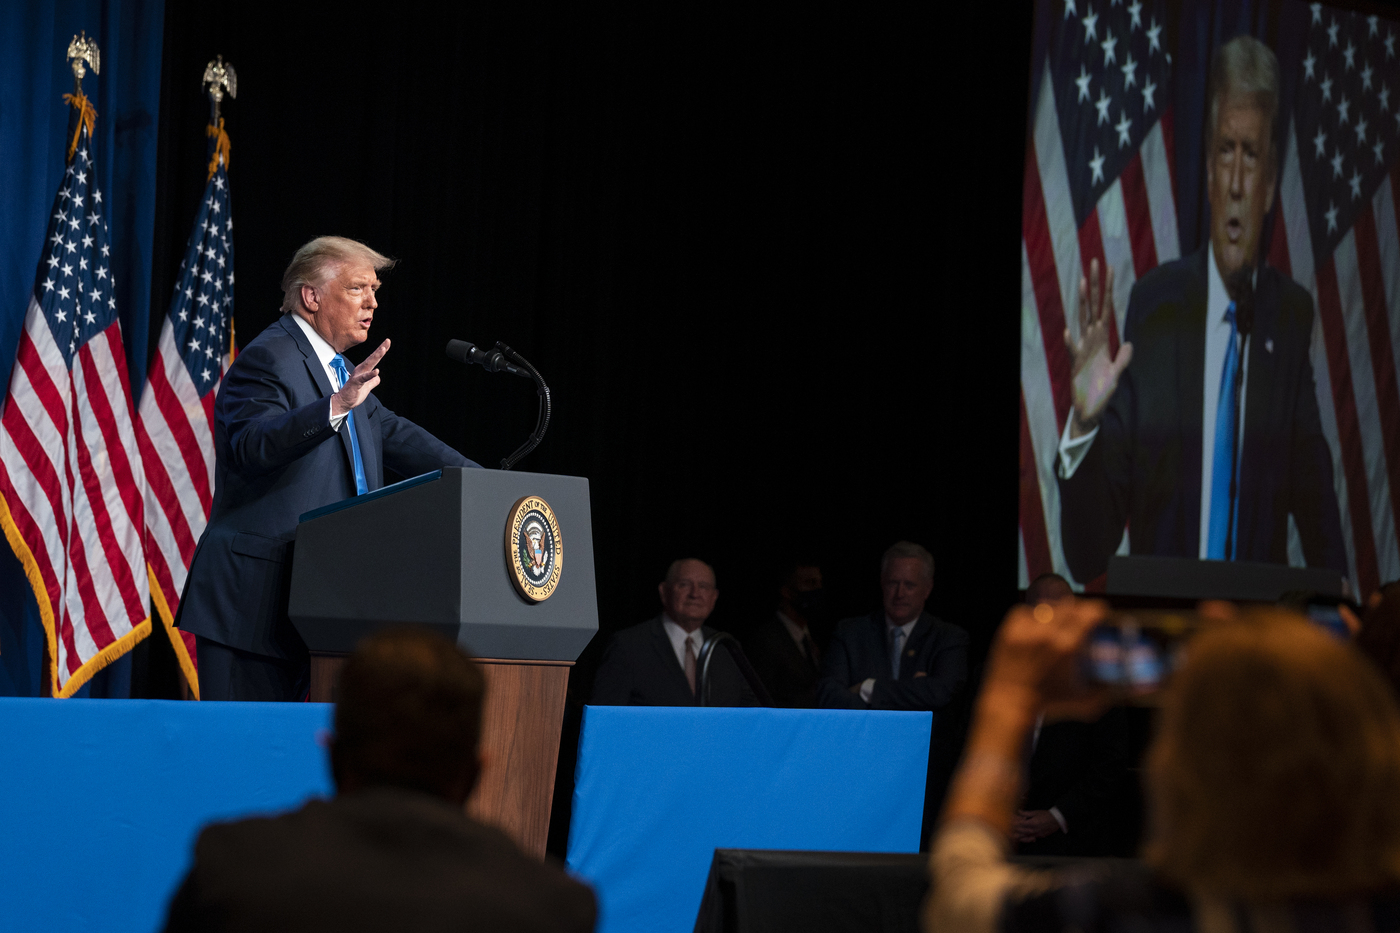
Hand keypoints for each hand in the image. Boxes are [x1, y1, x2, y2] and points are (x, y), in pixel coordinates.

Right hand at [331, 339, 389, 417]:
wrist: (344, 401)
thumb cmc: (354, 394)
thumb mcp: (367, 387)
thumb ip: (373, 381)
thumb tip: (377, 378)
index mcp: (364, 370)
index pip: (374, 359)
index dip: (381, 351)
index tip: (387, 342)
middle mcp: (361, 370)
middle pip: (373, 358)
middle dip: (380, 349)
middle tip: (387, 341)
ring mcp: (358, 376)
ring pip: (369, 365)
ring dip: (376, 357)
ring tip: (383, 350)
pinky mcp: (356, 383)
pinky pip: (364, 378)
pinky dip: (370, 375)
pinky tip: (376, 371)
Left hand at [981, 597, 1108, 720]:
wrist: (1010, 704)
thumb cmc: (1047, 704)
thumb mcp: (1084, 701)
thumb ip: (1108, 691)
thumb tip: (1131, 688)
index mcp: (1068, 646)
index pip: (1090, 612)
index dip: (1098, 611)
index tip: (1100, 614)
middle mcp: (1047, 634)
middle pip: (1070, 605)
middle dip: (1079, 610)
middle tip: (1080, 619)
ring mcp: (1026, 630)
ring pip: (1048, 606)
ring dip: (1056, 613)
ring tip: (1058, 626)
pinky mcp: (1010, 630)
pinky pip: (1026, 611)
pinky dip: (1034, 617)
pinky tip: (1037, 629)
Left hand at [1012, 810, 1061, 842]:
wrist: (1057, 820)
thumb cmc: (1046, 815)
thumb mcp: (1035, 812)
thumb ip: (1026, 813)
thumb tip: (1019, 812)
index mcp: (1031, 823)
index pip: (1020, 824)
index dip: (1014, 822)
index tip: (1009, 821)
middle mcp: (1033, 830)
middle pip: (1021, 831)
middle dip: (1014, 830)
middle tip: (1008, 829)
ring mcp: (1036, 834)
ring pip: (1025, 837)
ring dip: (1018, 836)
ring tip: (1012, 836)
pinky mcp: (1040, 836)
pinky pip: (1031, 838)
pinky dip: (1026, 839)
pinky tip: (1022, 838)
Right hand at [1064, 259, 1132, 437]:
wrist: (1089, 411)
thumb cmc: (1101, 392)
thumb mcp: (1116, 374)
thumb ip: (1122, 359)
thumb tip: (1129, 344)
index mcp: (1102, 340)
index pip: (1106, 309)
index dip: (1108, 290)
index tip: (1111, 269)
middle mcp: (1091, 340)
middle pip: (1094, 306)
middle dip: (1095, 285)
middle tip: (1096, 262)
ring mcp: (1083, 350)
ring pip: (1083, 320)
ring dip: (1083, 302)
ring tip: (1083, 281)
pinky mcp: (1076, 365)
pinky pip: (1073, 352)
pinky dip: (1072, 343)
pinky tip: (1070, 332)